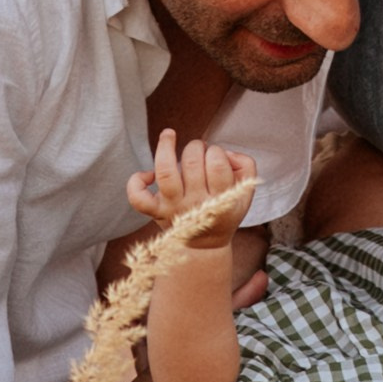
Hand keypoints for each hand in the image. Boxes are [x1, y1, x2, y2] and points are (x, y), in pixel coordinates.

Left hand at [126, 129, 259, 249]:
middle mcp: (196, 203)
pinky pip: (138, 198)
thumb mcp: (245, 192)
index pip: (217, 164)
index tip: (216, 156)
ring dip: (165, 147)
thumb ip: (245, 166)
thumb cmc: (224, 210)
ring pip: (165, 171)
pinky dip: (137, 182)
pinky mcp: (156, 211)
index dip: (216, 151)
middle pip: (192, 162)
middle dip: (196, 147)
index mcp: (221, 199)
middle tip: (199, 152)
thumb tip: (224, 153)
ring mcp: (174, 208)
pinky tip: (148, 174)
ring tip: (169, 135)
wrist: (205, 246)